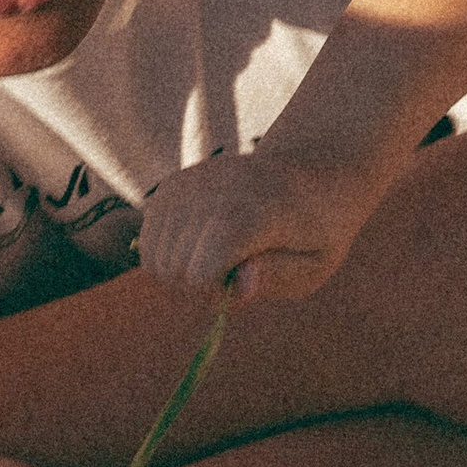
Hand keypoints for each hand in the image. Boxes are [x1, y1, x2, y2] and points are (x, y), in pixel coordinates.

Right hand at [136, 142, 384, 303]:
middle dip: (204, 288)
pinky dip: (171, 257)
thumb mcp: (315, 263)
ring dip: (186, 275)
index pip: (202, 271)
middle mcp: (216, 187)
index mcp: (259, 207)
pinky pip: (149, 247)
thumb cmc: (316, 228)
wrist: (309, 173)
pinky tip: (204, 247)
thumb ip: (275, 276)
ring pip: (156, 263)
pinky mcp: (171, 186)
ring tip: (225, 259)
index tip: (249, 286)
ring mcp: (189, 182)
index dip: (218, 293)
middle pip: (176, 272)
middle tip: (242, 272)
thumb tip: (238, 287)